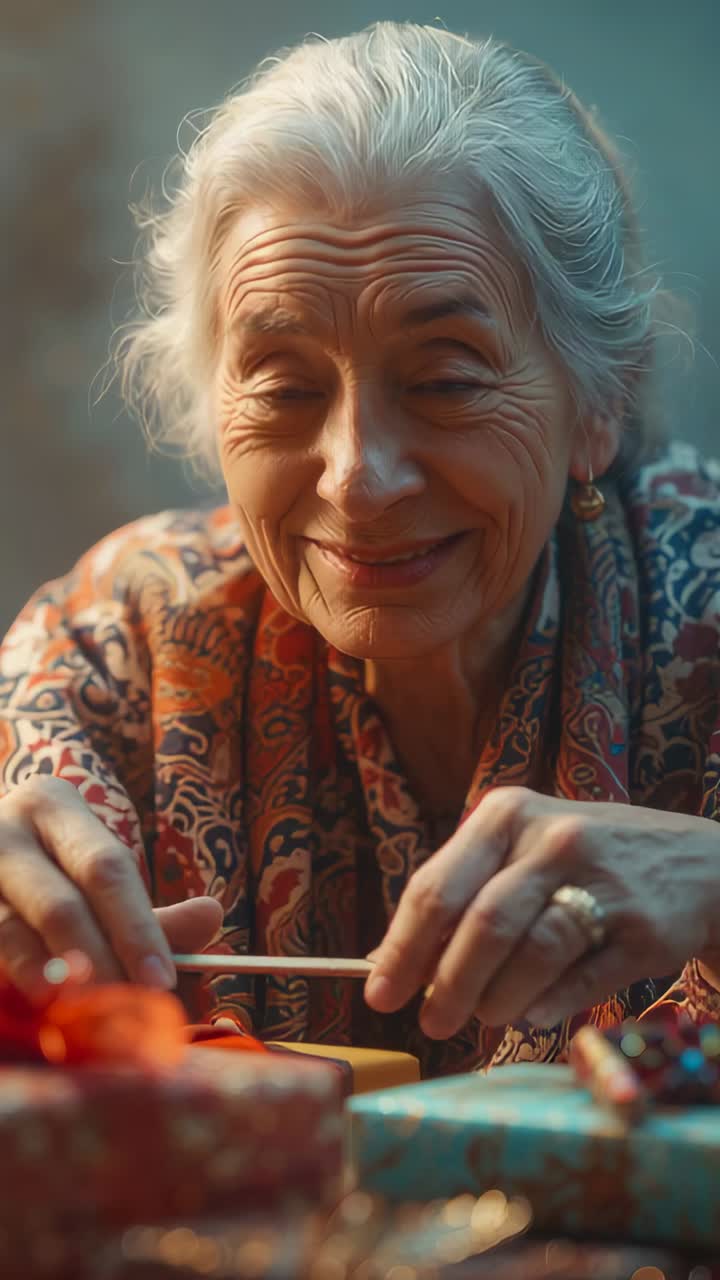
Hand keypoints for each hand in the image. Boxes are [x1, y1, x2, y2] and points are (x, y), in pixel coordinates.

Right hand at [0, 776, 222, 999]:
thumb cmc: (46, 872)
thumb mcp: (94, 874)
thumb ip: (152, 911)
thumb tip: (212, 916)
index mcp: (52, 805)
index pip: (106, 867)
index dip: (136, 928)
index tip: (162, 980)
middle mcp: (3, 829)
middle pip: (59, 905)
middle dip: (97, 963)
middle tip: (126, 1010)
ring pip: (9, 934)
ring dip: (51, 981)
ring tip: (82, 1016)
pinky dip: (12, 982)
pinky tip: (39, 1009)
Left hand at [364, 787, 719, 1035]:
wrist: (694, 862)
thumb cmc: (582, 861)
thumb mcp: (521, 850)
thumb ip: (464, 895)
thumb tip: (396, 964)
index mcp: (506, 814)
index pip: (436, 886)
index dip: (402, 947)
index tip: (379, 994)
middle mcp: (552, 837)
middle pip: (482, 923)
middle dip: (447, 985)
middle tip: (432, 1022)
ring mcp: (602, 880)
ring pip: (531, 953)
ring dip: (497, 1000)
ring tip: (487, 1016)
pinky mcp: (641, 928)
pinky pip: (579, 980)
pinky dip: (547, 1006)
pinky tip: (533, 1014)